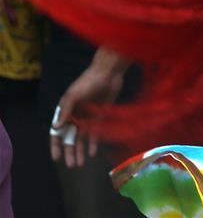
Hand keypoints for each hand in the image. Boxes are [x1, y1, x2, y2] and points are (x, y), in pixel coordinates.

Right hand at [50, 48, 127, 168]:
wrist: (108, 73)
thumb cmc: (88, 81)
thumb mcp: (74, 95)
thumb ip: (65, 111)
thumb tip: (55, 128)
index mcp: (65, 111)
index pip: (57, 132)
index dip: (56, 145)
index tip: (56, 158)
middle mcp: (75, 116)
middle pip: (69, 138)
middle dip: (69, 152)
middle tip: (71, 166)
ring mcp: (88, 117)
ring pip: (82, 138)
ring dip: (80, 151)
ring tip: (81, 164)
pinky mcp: (100, 117)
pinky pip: (95, 133)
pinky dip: (94, 143)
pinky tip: (93, 153)